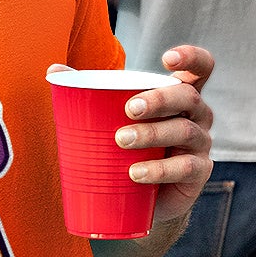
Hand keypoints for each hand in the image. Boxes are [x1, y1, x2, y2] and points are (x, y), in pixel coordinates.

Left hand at [50, 46, 214, 226]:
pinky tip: (136, 173)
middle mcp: (197, 115)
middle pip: (189, 97)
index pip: (201, 68)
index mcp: (180, 95)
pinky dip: (159, 170)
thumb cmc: (128, 147)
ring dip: (152, 134)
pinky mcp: (198, 174)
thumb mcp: (112, 118)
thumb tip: (54, 69)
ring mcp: (201, 144)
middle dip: (160, 99)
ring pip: (185, 131)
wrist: (138, 199)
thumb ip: (88, 91)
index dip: (191, 57)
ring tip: (121, 140)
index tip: (166, 59)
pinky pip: (186, 168)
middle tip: (128, 108)